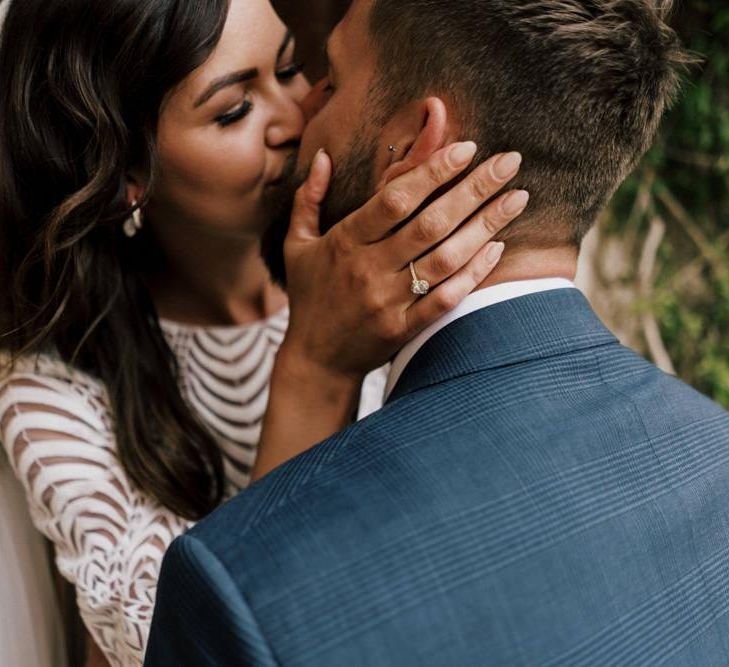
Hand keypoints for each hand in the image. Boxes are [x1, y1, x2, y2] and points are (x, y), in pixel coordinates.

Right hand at [279, 141, 527, 382]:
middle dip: (474, 189)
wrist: (315, 359)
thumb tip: (321, 156)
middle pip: (429, 223)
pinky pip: (445, 299)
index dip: (432, 172)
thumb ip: (308, 199)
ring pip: (444, 259)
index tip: (467, 148)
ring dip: (484, 226)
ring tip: (517, 198)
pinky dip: (473, 274)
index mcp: (345, 242)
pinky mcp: (403, 329)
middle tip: (510, 162)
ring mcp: (388, 302)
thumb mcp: (297, 244)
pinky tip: (497, 248)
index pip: (394, 199)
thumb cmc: (310, 295)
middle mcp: (368, 269)